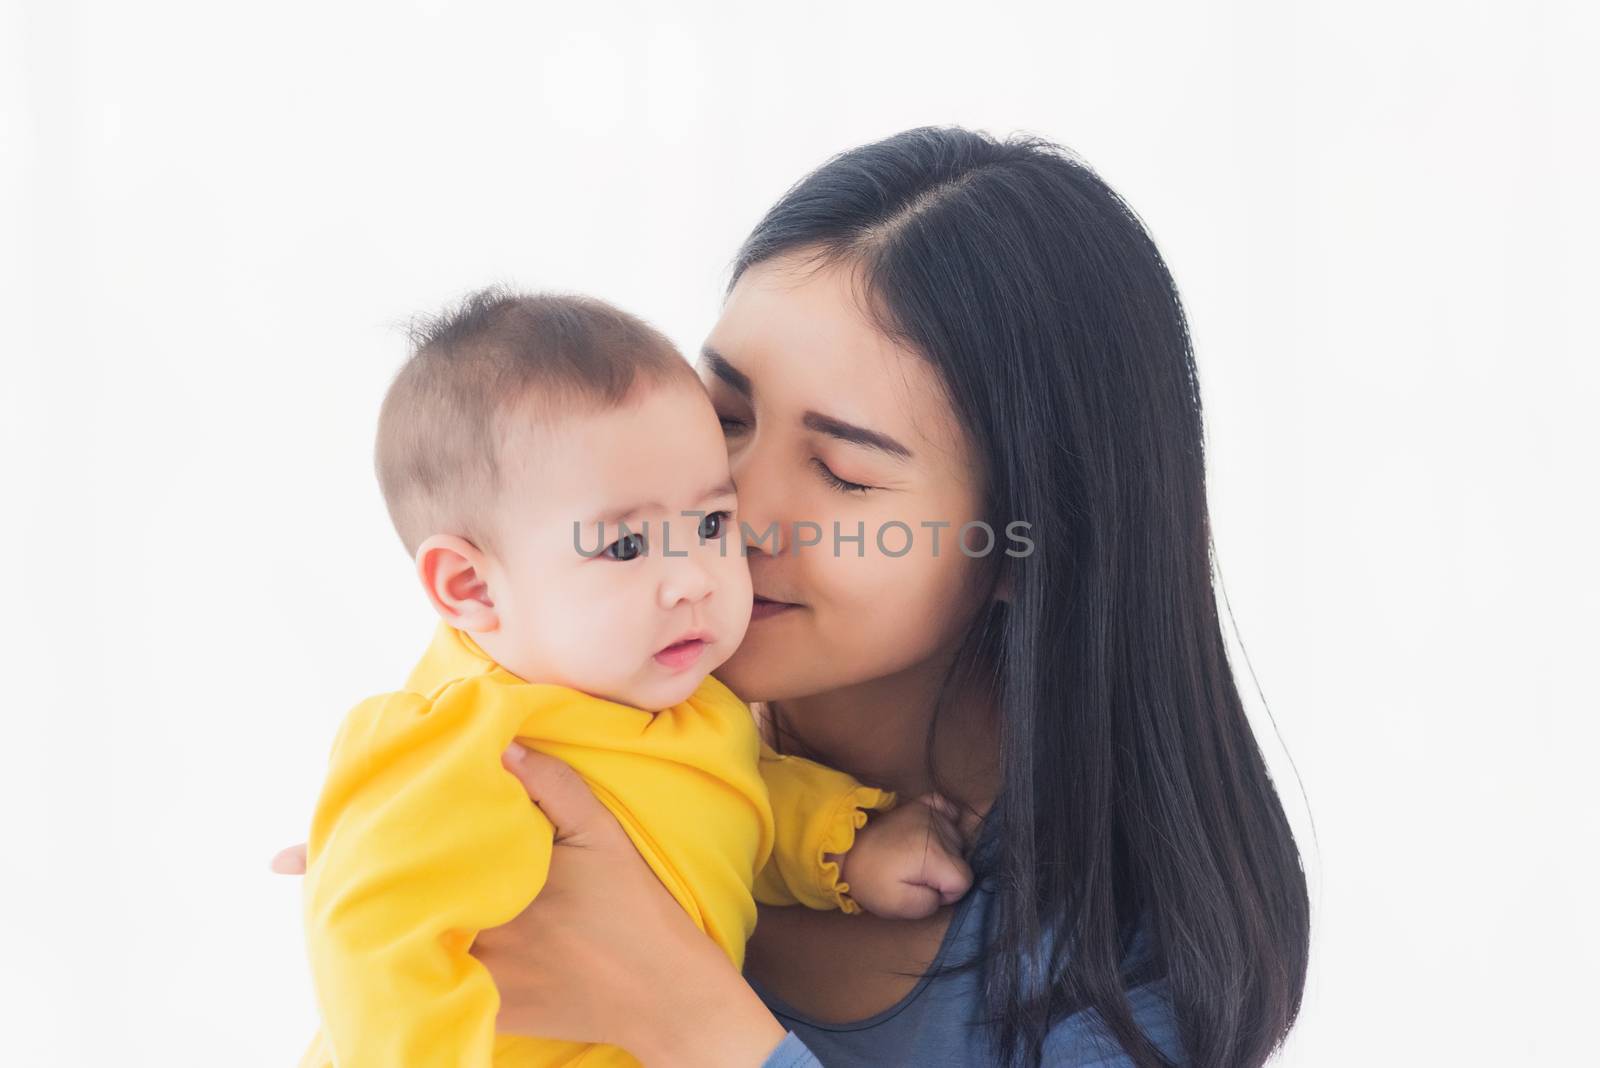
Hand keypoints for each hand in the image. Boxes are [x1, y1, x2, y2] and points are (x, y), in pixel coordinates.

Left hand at [276, 743, 786, 1066]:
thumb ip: (553, 785)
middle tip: (298, 866)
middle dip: (345, 890)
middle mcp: (478, 938)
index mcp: (497, 886)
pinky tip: (395, 945)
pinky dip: (410, 962)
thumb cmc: (636, 909)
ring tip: (342, 899)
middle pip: (389, 913)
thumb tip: (500, 743)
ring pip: (405, 951)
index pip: (402, 865)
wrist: (666, 996)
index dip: (334, 859)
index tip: (276, 858)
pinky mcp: (491, 1009)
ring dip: (374, 925)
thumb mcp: (602, 834)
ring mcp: (481, 980)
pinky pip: (433, 985)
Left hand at [837, 793, 975, 919]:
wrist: (845, 852)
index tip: (924, 890)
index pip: (964, 880)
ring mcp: (928, 812)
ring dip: (943, 851)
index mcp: (934, 855)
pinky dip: (945, 820)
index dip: (947, 893)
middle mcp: (937, 828)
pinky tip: (932, 832)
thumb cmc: (871, 881)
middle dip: (944, 873)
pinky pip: (946, 807)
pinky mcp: (919, 804)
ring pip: (956, 838)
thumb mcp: (899, 906)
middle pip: (961, 858)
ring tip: (915, 857)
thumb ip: (931, 904)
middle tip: (915, 875)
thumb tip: (943, 891)